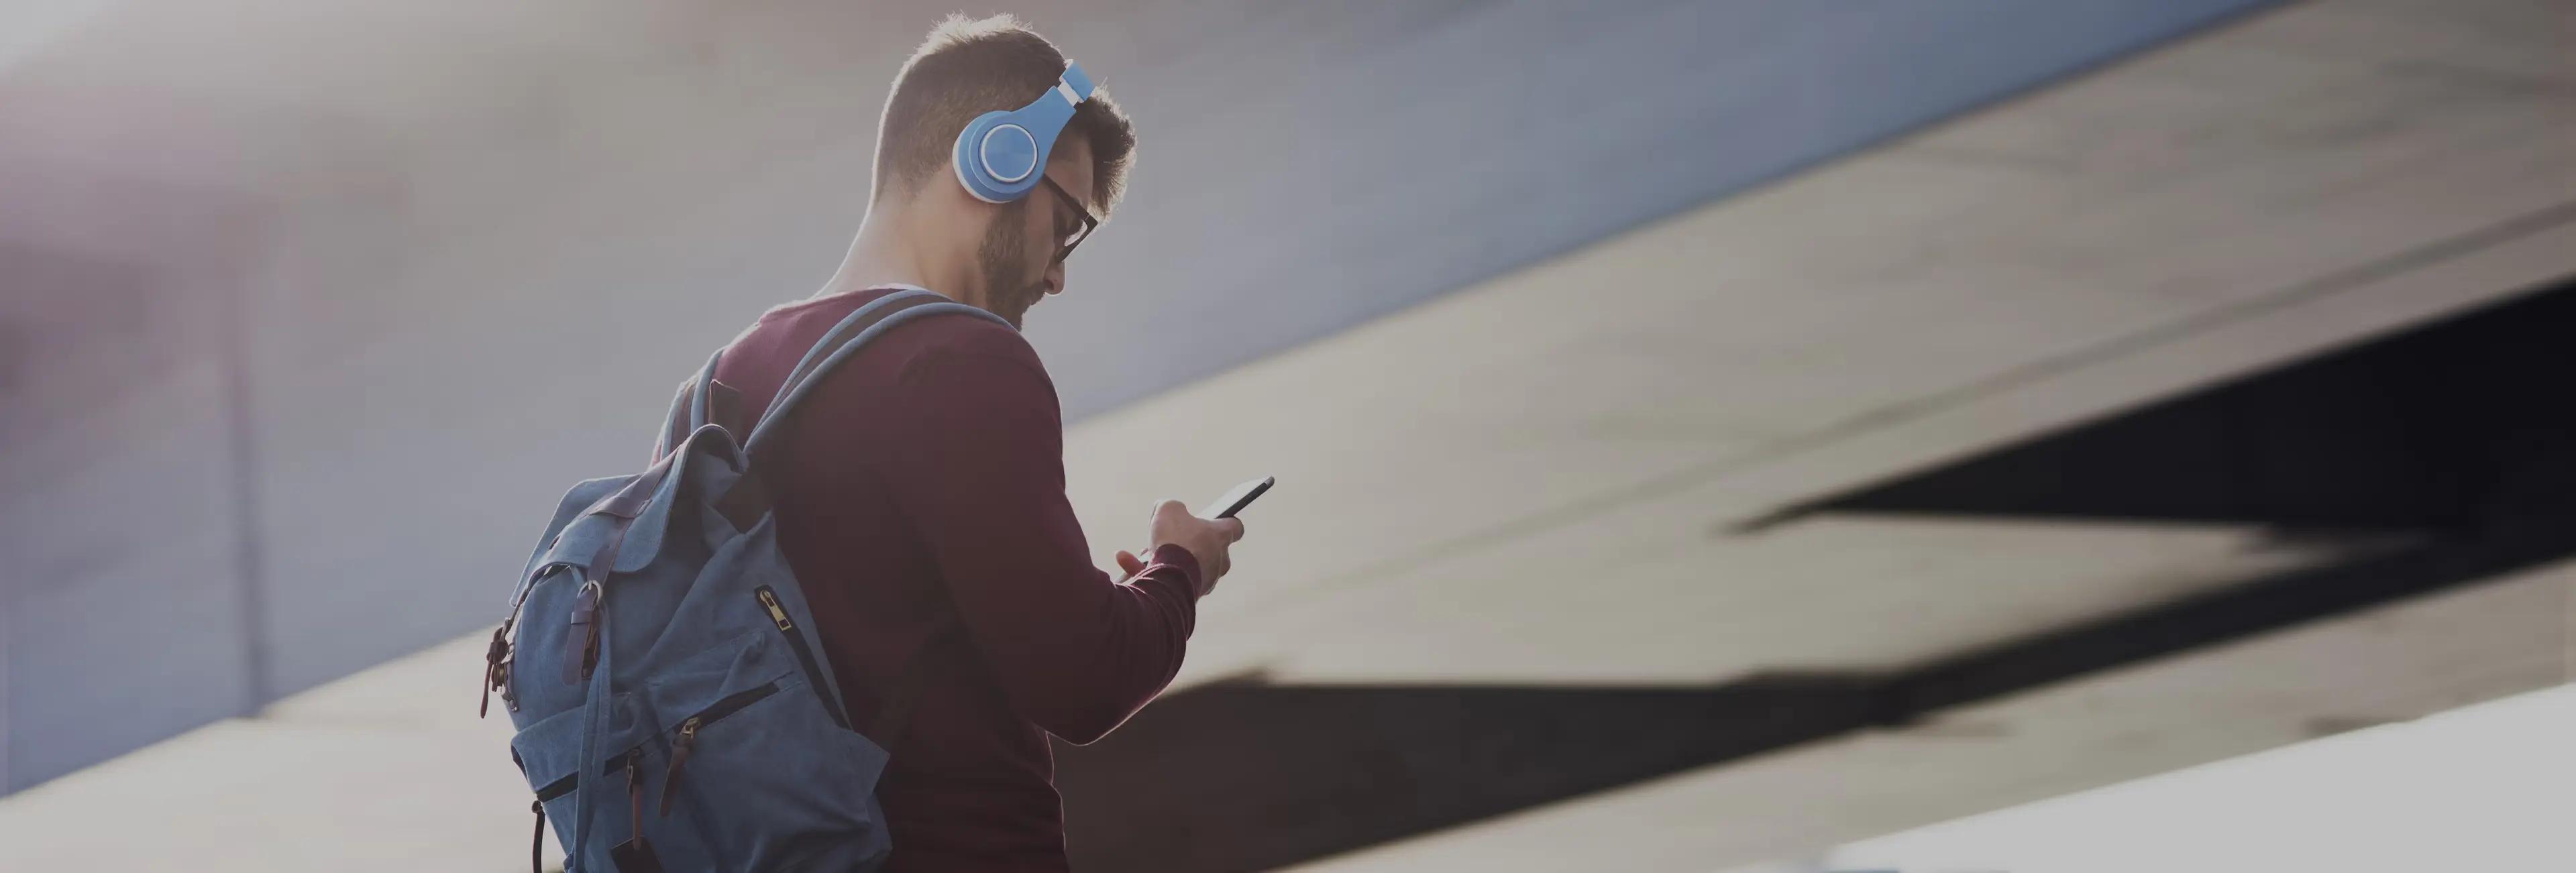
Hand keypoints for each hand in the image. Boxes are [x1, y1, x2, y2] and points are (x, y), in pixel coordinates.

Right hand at [1115, 500, 1245, 594]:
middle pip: (1207, 549)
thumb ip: (1170, 506)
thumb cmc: (1174, 541)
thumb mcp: (1168, 509)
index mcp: (1220, 537)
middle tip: (1168, 536)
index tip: (1214, 518)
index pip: (1235, 527)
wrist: (1168, 579)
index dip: (1225, 521)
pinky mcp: (1189, 596)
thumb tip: (1165, 510)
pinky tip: (1125, 560)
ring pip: (1185, 566)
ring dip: (1165, 558)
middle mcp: (1218, 561)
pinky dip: (1149, 572)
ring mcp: (1205, 581)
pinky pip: (1169, 580)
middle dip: (1186, 543)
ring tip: (1144, 551)